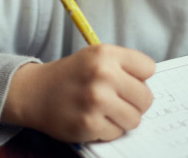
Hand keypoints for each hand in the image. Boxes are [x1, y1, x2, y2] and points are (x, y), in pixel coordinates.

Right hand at [2, 44, 154, 141]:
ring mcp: (96, 100)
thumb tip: (152, 87)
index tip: (126, 80)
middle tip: (117, 100)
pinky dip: (108, 129)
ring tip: (106, 110)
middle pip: (146, 97)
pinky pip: (117, 133)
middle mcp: (102, 74)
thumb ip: (124, 66)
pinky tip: (93, 118)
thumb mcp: (95, 56)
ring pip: (135, 119)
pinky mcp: (89, 124)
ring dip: (123, 118)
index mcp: (105, 53)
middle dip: (135, 102)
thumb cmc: (71, 75)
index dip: (139, 77)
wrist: (35, 92)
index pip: (149, 69)